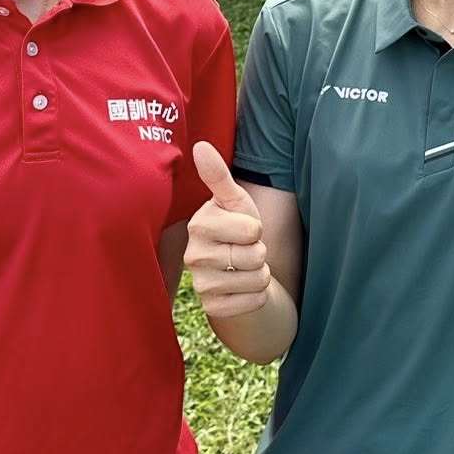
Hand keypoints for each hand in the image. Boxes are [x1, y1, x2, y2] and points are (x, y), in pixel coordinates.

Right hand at [183, 143, 272, 318]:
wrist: (237, 268)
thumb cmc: (236, 227)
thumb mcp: (234, 200)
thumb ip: (218, 176)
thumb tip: (200, 146)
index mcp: (199, 225)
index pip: (252, 230)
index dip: (257, 229)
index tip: (244, 228)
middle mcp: (193, 256)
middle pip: (254, 256)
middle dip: (259, 252)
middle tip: (245, 249)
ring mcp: (200, 285)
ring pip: (256, 280)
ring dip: (260, 274)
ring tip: (245, 266)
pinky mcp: (212, 308)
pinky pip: (254, 301)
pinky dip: (258, 295)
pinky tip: (244, 287)